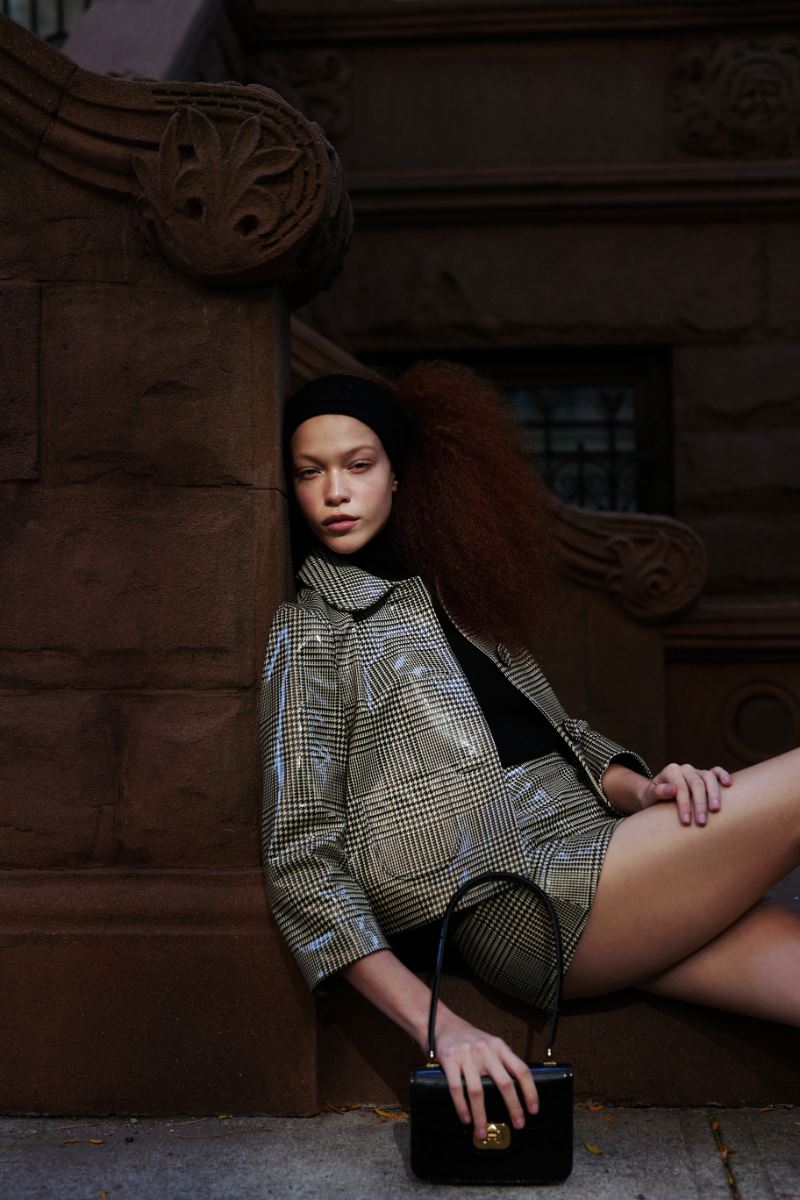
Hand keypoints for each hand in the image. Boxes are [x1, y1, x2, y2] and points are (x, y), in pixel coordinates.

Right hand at [433, 1010, 538, 1140]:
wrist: (442, 1023)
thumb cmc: (469, 1039)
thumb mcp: (490, 1044)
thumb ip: (501, 1062)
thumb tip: (516, 1093)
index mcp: (499, 1046)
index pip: (521, 1069)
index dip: (530, 1091)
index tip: (533, 1110)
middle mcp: (485, 1049)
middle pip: (504, 1083)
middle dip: (513, 1107)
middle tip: (518, 1124)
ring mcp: (467, 1054)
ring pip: (478, 1091)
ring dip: (482, 1116)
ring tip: (483, 1132)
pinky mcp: (449, 1059)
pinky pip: (457, 1088)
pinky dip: (462, 1107)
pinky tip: (466, 1119)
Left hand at [641, 762, 732, 825]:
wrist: (657, 797)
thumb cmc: (654, 799)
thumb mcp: (650, 797)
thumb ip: (658, 792)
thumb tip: (672, 790)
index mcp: (671, 771)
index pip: (680, 787)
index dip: (684, 804)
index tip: (686, 822)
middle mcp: (685, 769)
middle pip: (696, 784)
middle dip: (699, 804)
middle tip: (701, 822)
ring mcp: (697, 771)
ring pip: (709, 777)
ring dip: (714, 794)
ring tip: (715, 810)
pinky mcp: (706, 775)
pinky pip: (716, 772)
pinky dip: (723, 775)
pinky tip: (728, 784)